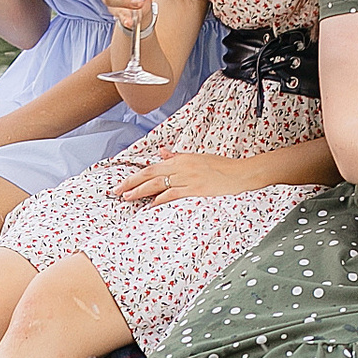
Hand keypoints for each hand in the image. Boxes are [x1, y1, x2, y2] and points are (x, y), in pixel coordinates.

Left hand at [113, 150, 254, 203]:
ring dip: (141, 192)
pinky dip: (160, 200)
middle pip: (150, 175)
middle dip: (131, 183)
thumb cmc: (221, 166)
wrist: (241, 173)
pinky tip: (150, 206)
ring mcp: (188, 179)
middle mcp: (181, 167)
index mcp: (181, 159)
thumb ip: (177, 156)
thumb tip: (162, 152)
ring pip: (158, 185)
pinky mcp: (195, 190)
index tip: (123, 183)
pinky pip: (173, 194)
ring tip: (127, 198)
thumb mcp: (197, 158)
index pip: (152, 167)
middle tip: (117, 191)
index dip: (135, 175)